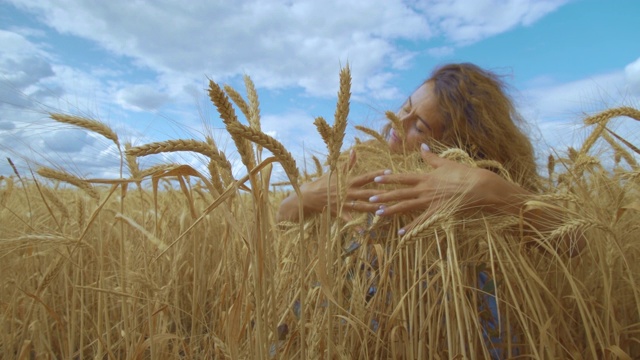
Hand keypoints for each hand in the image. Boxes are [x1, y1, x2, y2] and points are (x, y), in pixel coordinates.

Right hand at [277, 150, 385, 221]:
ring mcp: (344, 203)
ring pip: (361, 206)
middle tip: (394, 194)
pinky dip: (355, 226)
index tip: (389, 172)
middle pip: (366, 193)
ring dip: (373, 209)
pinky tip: (364, 231)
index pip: (365, 177)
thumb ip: (348, 163)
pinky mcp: (339, 213)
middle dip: (380, 194)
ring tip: (385, 210)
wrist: (309, 195)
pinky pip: (349, 221)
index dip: (377, 174)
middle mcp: (347, 192)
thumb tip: (355, 150)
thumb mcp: (335, 171)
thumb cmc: (324, 182)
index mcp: (348, 181)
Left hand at [368, 143, 506, 234]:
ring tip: (378, 214)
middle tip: (369, 199)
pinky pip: (421, 222)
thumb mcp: (446, 163)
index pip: (403, 178)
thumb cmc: (464, 173)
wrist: (480, 187)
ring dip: (391, 211)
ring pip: (406, 207)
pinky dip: (411, 228)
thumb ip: (430, 157)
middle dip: (384, 196)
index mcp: (426, 177)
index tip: (375, 179)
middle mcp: (424, 190)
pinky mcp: (437, 213)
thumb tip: (422, 145)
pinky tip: (401, 233)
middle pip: (400, 193)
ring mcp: (430, 203)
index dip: (388, 179)